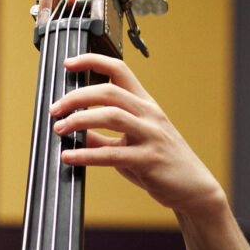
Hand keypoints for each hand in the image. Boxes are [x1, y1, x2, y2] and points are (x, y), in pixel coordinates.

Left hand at [48, 53, 225, 218]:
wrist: (193, 188)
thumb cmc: (159, 162)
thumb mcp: (128, 144)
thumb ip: (100, 137)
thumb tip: (72, 132)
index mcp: (144, 104)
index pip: (119, 70)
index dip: (92, 61)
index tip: (68, 63)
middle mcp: (149, 114)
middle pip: (109, 91)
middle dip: (76, 97)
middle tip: (55, 109)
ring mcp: (151, 135)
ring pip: (111, 116)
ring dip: (79, 120)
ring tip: (59, 129)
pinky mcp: (149, 159)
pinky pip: (112, 154)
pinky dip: (86, 155)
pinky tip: (68, 157)